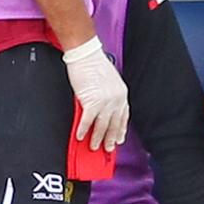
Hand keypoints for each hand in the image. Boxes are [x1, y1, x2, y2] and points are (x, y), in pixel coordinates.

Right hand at [63, 36, 129, 151]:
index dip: (121, 130)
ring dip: (97, 138)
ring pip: (102, 126)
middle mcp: (116, 99)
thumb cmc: (95, 65)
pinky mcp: (91, 101)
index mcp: (122, 94)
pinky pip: (88, 121)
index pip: (123, 117)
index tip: (119, 139)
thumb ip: (110, 96)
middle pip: (114, 124)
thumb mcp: (110, 82)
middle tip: (108, 149)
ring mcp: (105, 101)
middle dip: (110, 139)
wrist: (86, 55)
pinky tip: (80, 136)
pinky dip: (83, 130)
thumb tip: (104, 109)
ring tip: (94, 147)